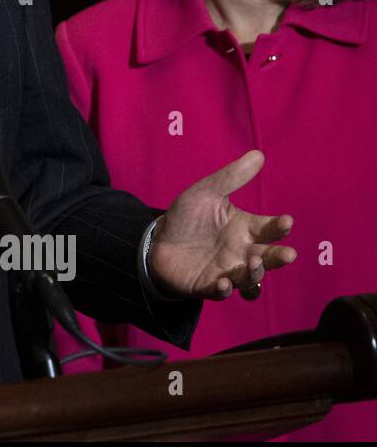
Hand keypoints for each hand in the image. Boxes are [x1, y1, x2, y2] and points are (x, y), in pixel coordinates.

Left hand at [149, 150, 295, 299]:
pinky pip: (222, 292)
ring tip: (251, 263)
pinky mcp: (208, 285)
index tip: (286, 221)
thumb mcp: (205, 192)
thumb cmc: (187, 217)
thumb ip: (231, 177)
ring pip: (251, 279)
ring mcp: (227, 271)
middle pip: (269, 257)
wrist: (158, 240)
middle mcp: (242, 252)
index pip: (271, 229)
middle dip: (279, 257)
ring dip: (254, 274)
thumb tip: (258, 154)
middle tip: (287, 254)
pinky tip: (222, 282)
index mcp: (246, 228)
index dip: (280, 226)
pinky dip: (225, 289)